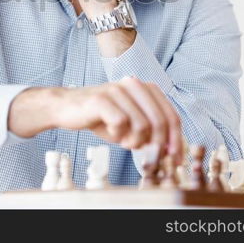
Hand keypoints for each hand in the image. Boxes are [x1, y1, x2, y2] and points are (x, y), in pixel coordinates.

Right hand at [8, 78, 182, 162]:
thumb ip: (151, 132)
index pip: (171, 115)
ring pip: (142, 125)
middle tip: (150, 158)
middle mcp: (134, 84)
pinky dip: (118, 135)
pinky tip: (111, 133)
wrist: (67, 109)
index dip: (177, 140)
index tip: (175, 159)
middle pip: (160, 121)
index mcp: (146, 88)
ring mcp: (117, 90)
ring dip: (134, 141)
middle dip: (157, 145)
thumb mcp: (131, 125)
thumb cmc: (101, 118)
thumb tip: (172, 150)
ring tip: (123, 140)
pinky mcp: (102, 98)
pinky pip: (121, 123)